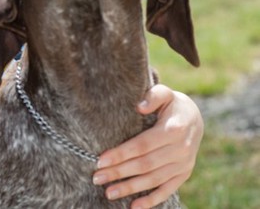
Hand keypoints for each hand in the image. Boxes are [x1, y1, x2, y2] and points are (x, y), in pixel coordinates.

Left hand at [92, 85, 202, 208]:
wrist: (195, 118)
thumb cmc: (172, 104)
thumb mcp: (166, 93)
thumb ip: (153, 96)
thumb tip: (140, 107)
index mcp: (173, 130)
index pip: (142, 145)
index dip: (120, 154)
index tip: (100, 161)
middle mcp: (181, 149)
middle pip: (144, 165)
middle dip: (119, 173)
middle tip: (97, 178)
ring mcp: (184, 164)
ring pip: (153, 180)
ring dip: (130, 188)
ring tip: (108, 192)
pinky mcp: (184, 174)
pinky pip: (167, 190)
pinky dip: (151, 200)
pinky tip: (134, 206)